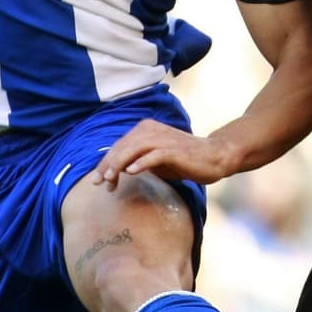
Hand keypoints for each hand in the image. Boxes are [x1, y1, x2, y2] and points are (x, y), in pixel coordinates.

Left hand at [90, 118, 242, 190]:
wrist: (213, 157)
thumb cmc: (183, 160)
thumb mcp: (155, 158)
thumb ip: (137, 159)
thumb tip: (114, 171)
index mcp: (146, 129)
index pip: (119, 145)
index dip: (106, 162)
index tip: (98, 181)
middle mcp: (153, 129)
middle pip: (123, 146)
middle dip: (108, 164)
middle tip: (98, 183)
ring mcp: (164, 138)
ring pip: (135, 148)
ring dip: (120, 163)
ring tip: (110, 179)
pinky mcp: (175, 150)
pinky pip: (154, 155)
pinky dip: (141, 162)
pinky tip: (131, 172)